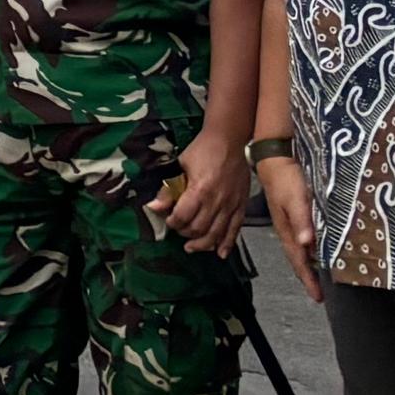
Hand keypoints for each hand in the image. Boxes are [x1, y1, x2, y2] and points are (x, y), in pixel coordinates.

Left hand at [154, 122, 249, 255]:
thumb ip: (168, 189)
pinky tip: (220, 254)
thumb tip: (153, 208)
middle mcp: (217, 201)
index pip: (183, 216)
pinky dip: (227, 243)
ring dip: (203, 244)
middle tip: (179, 231)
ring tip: (191, 247)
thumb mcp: (180, 166)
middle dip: (185, 233)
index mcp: (200, 190)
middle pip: (199, 228)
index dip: (173, 222)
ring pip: (217, 233)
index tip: (168, 221)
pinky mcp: (241, 206)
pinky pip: (235, 230)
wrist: (229, 141)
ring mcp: (231, 205)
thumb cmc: (202, 151)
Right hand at [263, 154, 323, 304]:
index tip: (317, 298)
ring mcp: (289, 222)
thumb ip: (301, 221)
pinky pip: (303, 238)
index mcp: (287, 231)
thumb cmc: (286, 179)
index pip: (299, 261)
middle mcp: (288, 230)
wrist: (274, 158)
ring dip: (309, 264)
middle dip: (308, 276)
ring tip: (319, 276)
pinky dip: (310, 249)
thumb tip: (307, 245)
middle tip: (319, 292)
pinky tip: (316, 248)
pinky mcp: (294, 213)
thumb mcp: (295, 200)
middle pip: (298, 259)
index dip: (308, 279)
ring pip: (300, 250)